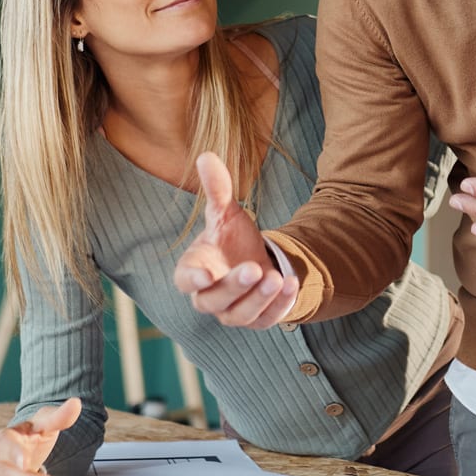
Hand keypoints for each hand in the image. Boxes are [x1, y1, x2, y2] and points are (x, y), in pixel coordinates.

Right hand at [171, 152, 296, 328]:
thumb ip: (216, 190)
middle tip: (254, 268)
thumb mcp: (226, 213)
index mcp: (195, 271)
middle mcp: (209, 296)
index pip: (184, 281)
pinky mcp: (257, 320)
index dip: (192, 280)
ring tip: (276, 277)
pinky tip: (291, 285)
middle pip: (213, 300)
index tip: (204, 275)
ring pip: (239, 314)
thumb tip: (206, 155)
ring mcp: (232, 312)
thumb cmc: (231, 239)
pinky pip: (265, 320)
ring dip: (258, 299)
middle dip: (234, 286)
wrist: (256, 260)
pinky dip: (278, 305)